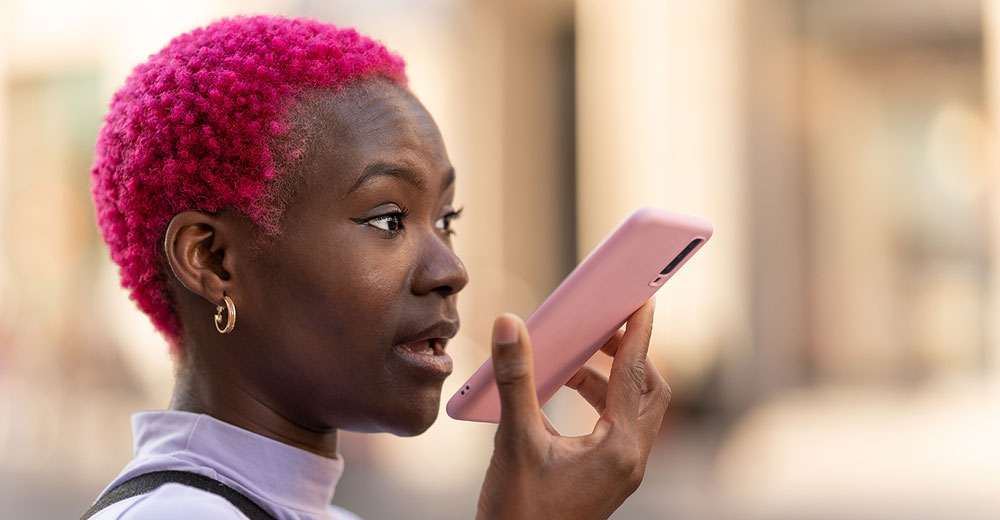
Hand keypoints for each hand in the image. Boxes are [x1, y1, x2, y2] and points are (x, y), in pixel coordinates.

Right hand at [476, 299, 670, 519]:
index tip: (644, 298)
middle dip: (629, 355)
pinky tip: (565, 395)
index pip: (635, 375)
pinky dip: (600, 401)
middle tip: (601, 329)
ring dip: (610, 379)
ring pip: (634, 410)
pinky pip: (617, 426)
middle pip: (649, 391)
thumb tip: (511, 327)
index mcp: (617, 450)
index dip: (639, 332)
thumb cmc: (518, 514)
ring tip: (573, 362)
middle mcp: (629, 460)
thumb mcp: (514, 441)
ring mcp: (621, 471)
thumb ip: (515, 379)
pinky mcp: (608, 477)